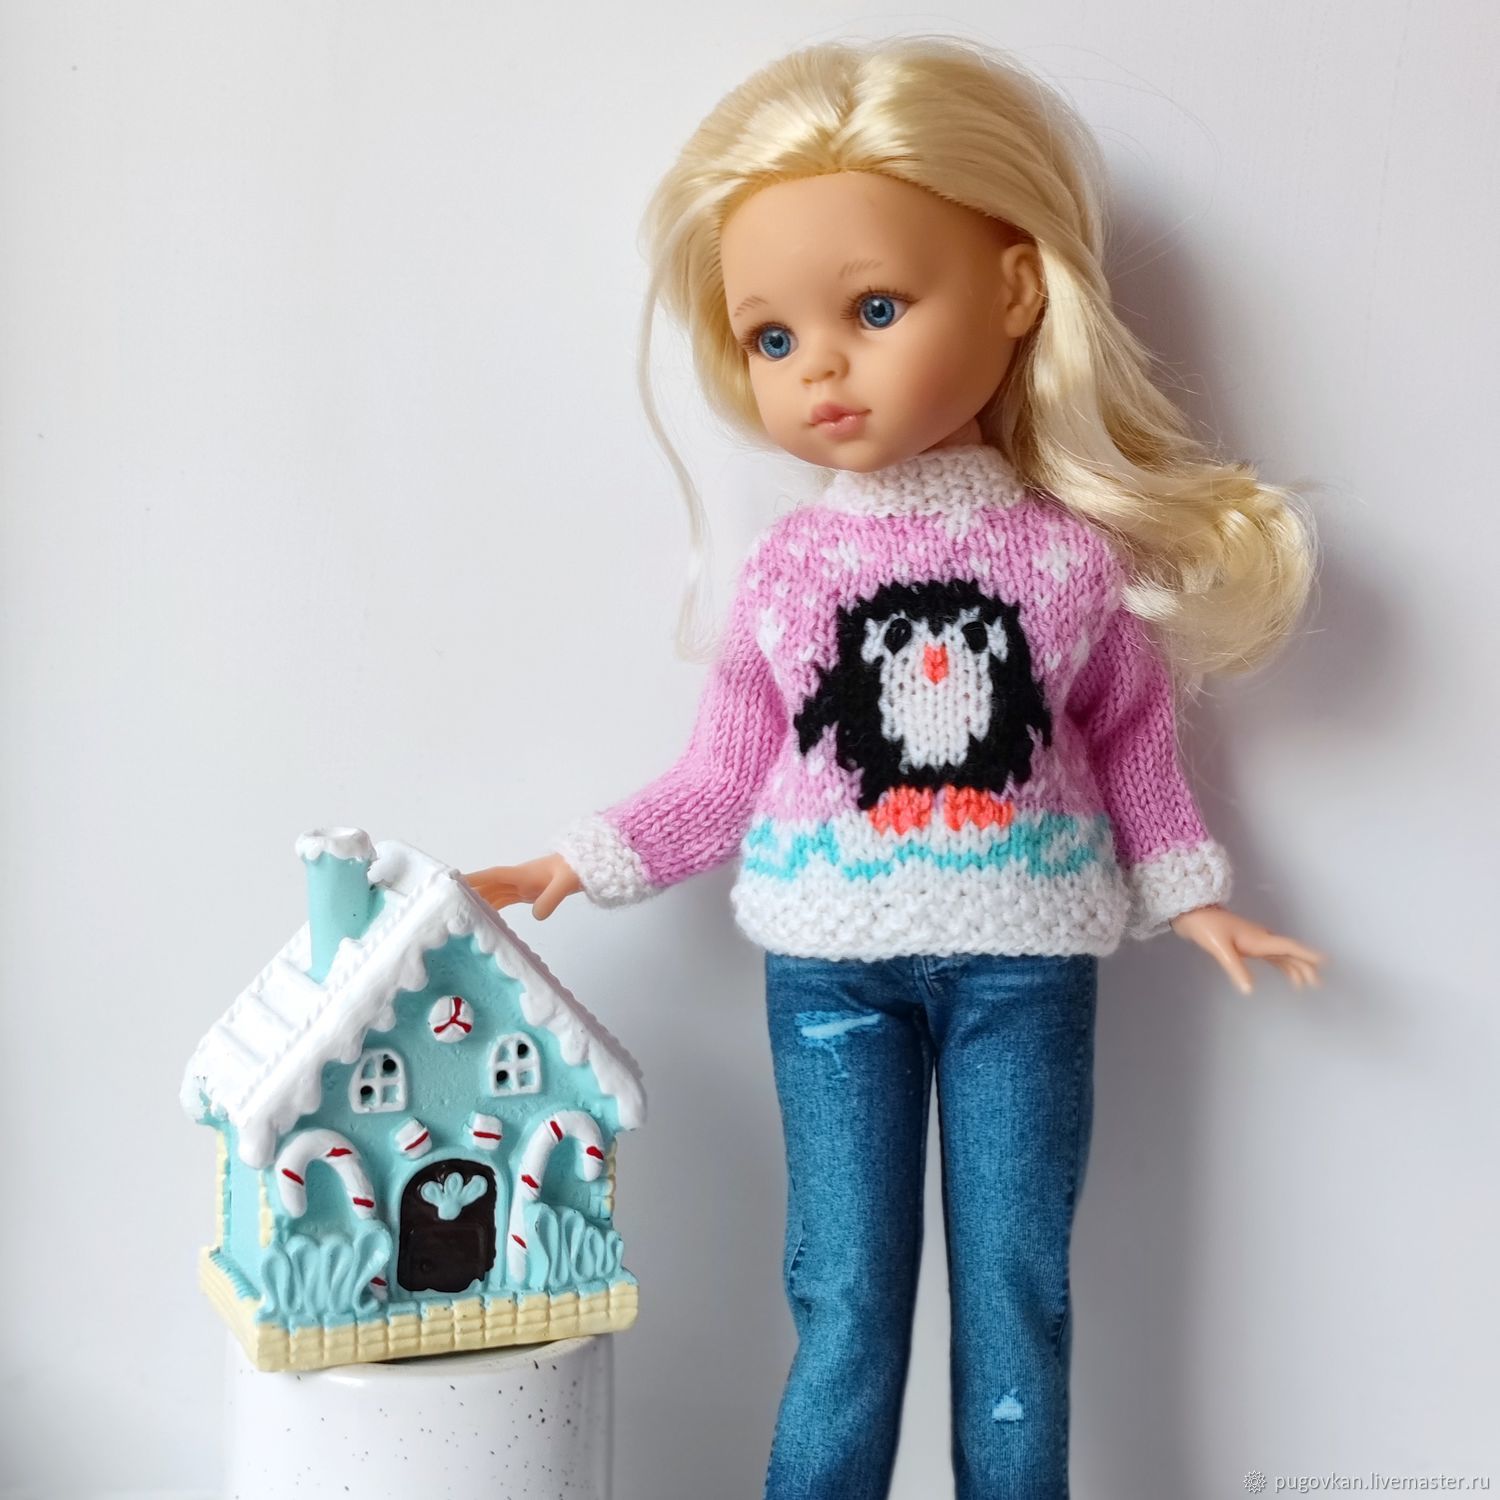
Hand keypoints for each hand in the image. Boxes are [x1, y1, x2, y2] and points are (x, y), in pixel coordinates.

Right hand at [461, 854, 582, 919]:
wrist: (586, 865)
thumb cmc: (576, 869)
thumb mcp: (566, 883)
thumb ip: (552, 898)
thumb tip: (536, 915)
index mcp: (523, 873)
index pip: (494, 875)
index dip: (476, 879)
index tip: (456, 883)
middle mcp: (518, 878)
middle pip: (489, 885)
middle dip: (469, 891)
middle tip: (448, 902)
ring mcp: (522, 885)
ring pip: (494, 893)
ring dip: (479, 901)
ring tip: (460, 914)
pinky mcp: (527, 892)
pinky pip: (504, 899)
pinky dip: (493, 907)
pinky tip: (484, 916)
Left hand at [1169, 904, 1325, 994]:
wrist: (1192, 913)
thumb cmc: (1207, 928)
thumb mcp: (1220, 948)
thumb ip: (1235, 968)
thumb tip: (1250, 990)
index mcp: (1260, 939)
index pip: (1289, 948)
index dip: (1307, 955)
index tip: (1326, 961)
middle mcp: (1262, 939)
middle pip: (1290, 953)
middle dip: (1305, 967)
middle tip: (1319, 984)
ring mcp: (1255, 940)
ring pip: (1282, 955)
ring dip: (1294, 967)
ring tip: (1304, 984)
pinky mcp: (1246, 943)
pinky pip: (1270, 955)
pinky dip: (1280, 964)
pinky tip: (1283, 971)